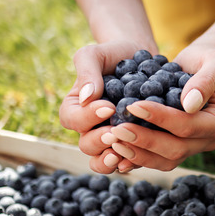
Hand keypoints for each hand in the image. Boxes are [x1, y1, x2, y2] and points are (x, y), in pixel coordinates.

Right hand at [59, 40, 147, 173]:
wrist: (142, 60)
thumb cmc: (113, 54)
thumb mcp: (95, 54)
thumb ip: (86, 72)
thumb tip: (87, 96)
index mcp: (75, 108)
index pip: (72, 119)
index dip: (87, 118)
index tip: (108, 106)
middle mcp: (90, 128)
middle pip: (86, 145)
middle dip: (99, 141)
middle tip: (115, 132)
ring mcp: (110, 139)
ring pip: (103, 160)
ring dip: (111, 160)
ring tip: (122, 153)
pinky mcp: (132, 144)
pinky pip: (127, 160)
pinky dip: (132, 161)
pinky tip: (142, 155)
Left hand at [103, 43, 214, 170]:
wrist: (198, 66)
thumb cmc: (206, 59)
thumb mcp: (214, 60)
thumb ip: (206, 80)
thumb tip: (189, 105)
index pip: (188, 126)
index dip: (160, 118)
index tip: (134, 106)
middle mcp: (210, 140)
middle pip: (177, 149)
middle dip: (145, 140)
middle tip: (117, 129)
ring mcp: (193, 148)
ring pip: (166, 160)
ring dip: (138, 153)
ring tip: (113, 140)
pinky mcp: (177, 149)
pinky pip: (157, 160)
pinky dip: (136, 157)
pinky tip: (116, 149)